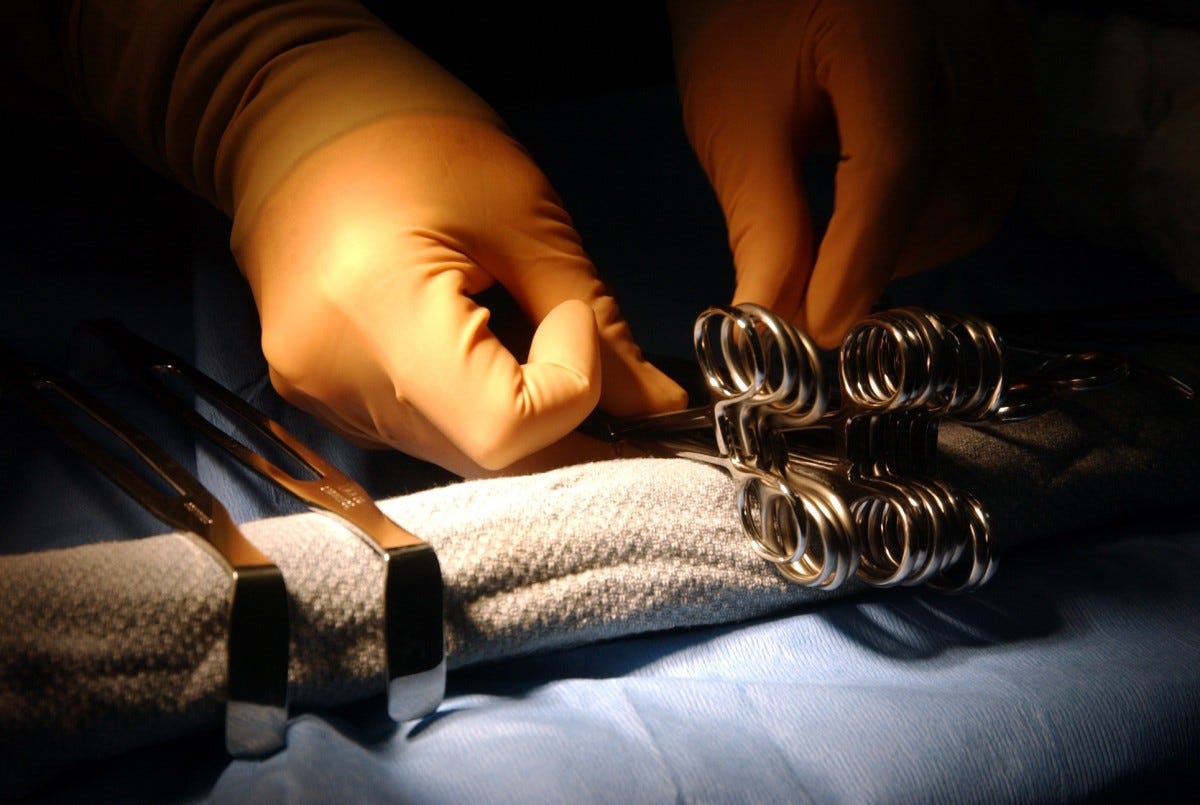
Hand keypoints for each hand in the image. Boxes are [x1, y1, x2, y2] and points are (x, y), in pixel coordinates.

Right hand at [237, 113, 685, 475]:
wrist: (293, 113)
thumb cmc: (412, 134)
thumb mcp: (523, 213)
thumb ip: (596, 320)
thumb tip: (656, 406)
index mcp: (377, 314)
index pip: (503, 430)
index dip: (568, 390)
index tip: (571, 320)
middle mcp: (333, 379)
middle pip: (483, 460)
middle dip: (562, 425)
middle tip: (602, 371)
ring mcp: (319, 396)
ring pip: (456, 456)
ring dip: (519, 420)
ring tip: (530, 341)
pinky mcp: (320, 396)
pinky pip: (421, 435)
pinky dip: (471, 410)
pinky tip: (479, 349)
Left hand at [670, 0, 1033, 346]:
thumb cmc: (741, 16)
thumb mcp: (732, 117)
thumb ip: (762, 221)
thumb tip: (778, 321)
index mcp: (885, 23)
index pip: (896, 163)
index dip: (860, 260)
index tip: (818, 325)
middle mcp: (966, 22)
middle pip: (957, 185)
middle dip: (887, 258)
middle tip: (819, 287)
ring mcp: (998, 37)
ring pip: (989, 184)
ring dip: (916, 240)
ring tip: (843, 242)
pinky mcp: (1005, 55)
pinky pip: (998, 156)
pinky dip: (942, 204)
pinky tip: (884, 203)